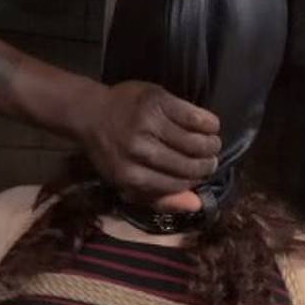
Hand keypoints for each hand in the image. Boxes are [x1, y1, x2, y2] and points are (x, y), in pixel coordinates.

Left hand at [78, 81, 221, 211]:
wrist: (91, 112)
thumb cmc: (112, 151)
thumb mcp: (128, 181)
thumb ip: (160, 198)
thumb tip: (197, 204)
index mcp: (129, 175)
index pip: (176, 184)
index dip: (194, 181)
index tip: (201, 176)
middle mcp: (138, 150)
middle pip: (188, 164)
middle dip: (206, 165)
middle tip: (211, 160)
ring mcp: (148, 122)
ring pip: (194, 141)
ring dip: (210, 145)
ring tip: (213, 144)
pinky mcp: (157, 100)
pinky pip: (193, 116)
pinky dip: (208, 123)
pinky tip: (211, 126)